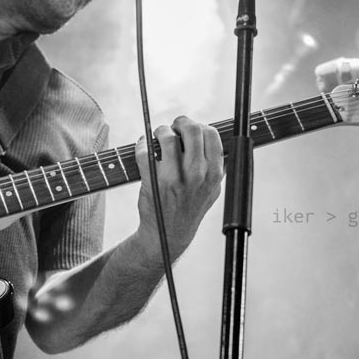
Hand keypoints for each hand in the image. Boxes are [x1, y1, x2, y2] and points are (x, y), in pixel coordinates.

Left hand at [133, 115, 223, 258]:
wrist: (168, 234)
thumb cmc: (190, 208)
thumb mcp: (212, 190)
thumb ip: (216, 166)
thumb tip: (212, 138)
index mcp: (214, 173)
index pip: (211, 134)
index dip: (199, 126)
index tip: (191, 130)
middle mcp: (197, 174)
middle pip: (192, 129)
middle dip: (180, 123)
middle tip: (174, 128)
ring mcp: (174, 177)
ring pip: (167, 136)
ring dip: (161, 131)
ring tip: (158, 136)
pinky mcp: (153, 180)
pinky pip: (145, 150)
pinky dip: (142, 143)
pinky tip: (144, 146)